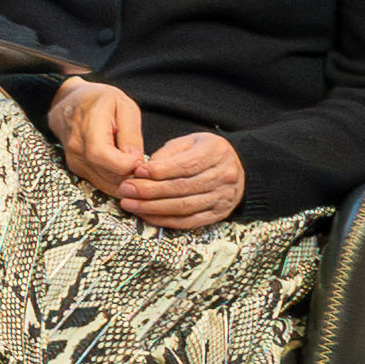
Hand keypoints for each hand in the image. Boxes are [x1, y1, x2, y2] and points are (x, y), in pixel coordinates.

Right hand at [47, 76, 243, 230]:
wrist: (68, 100)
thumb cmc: (101, 99)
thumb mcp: (122, 108)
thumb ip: (131, 136)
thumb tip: (141, 163)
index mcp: (91, 133)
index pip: (117, 164)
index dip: (139, 172)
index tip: (155, 171)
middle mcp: (78, 152)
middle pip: (111, 181)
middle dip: (140, 189)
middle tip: (167, 192)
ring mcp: (74, 163)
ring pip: (104, 187)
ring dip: (131, 193)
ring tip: (157, 197)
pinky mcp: (76, 168)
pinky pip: (98, 185)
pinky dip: (118, 190)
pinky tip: (139, 193)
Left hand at [99, 128, 246, 231]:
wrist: (237, 166)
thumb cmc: (207, 152)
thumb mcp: (189, 142)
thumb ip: (167, 154)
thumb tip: (143, 170)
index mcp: (216, 153)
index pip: (184, 166)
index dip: (158, 171)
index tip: (137, 172)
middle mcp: (223, 176)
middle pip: (181, 188)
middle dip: (149, 191)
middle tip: (126, 190)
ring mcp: (222, 197)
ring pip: (183, 207)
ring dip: (153, 208)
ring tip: (131, 204)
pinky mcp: (218, 214)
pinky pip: (189, 221)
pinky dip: (165, 220)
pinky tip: (147, 215)